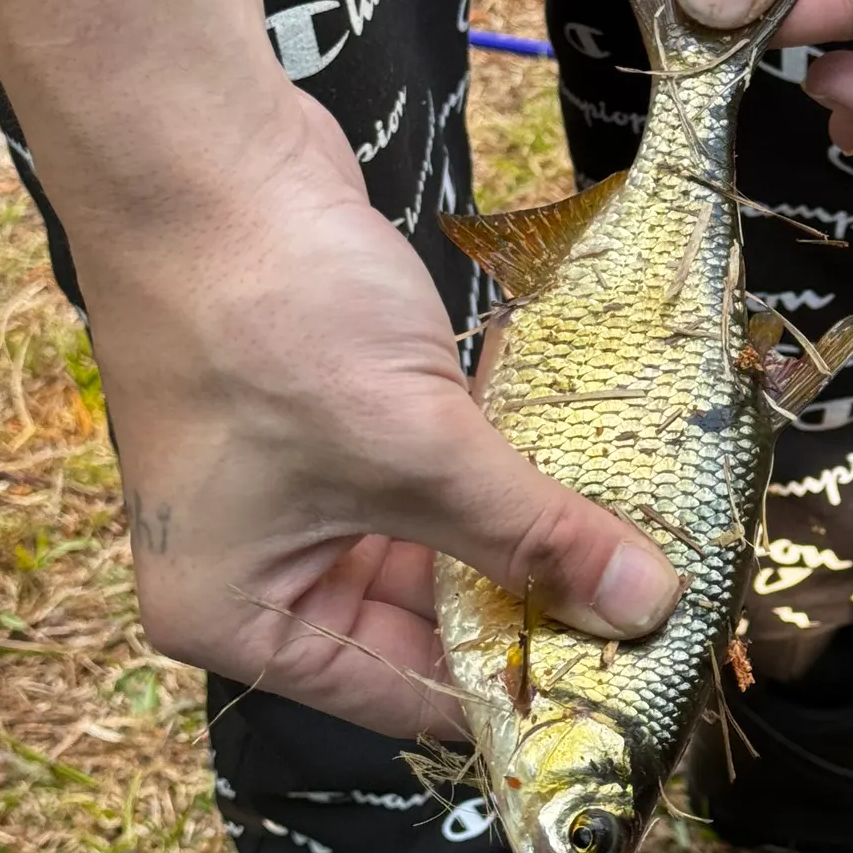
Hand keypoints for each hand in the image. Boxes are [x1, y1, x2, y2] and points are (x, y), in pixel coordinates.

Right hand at [76, 89, 679, 739]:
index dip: (510, 690)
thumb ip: (532, 536)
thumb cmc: (279, 323)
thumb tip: (642, 610)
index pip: (401, 692)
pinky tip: (579, 457)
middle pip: (423, 615)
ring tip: (632, 539)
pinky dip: (498, 460)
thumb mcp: (419, 449)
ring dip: (523, 526)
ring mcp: (299, 483)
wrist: (210, 161)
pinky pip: (435, 465)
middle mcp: (263, 561)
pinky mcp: (338, 412)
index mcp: (241, 612)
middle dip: (527, 600)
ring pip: (438, 535)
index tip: (619, 684)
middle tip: (643, 606)